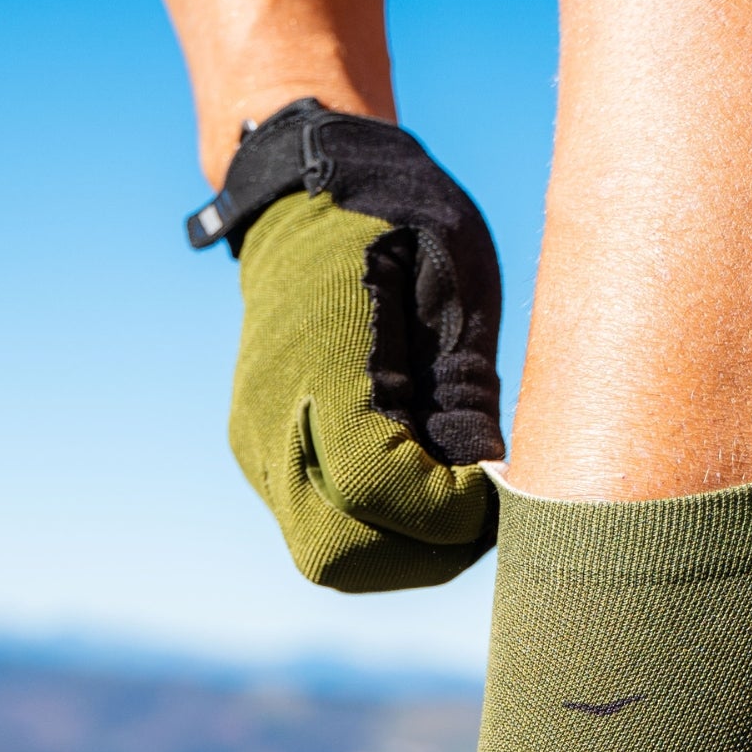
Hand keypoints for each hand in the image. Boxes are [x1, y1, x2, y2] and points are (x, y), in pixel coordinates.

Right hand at [220, 102, 504, 591]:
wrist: (306, 194)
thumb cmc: (397, 222)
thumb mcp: (456, 283)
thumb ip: (466, 392)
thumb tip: (481, 484)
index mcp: (318, 363)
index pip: (375, 490)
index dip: (448, 511)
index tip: (492, 484)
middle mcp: (272, 420)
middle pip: (341, 553)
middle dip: (424, 552)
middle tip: (476, 510)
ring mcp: (259, 449)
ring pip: (331, 558)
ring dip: (403, 551)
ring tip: (452, 501)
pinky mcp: (264, 462)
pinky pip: (325, 529)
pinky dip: (381, 531)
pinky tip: (418, 487)